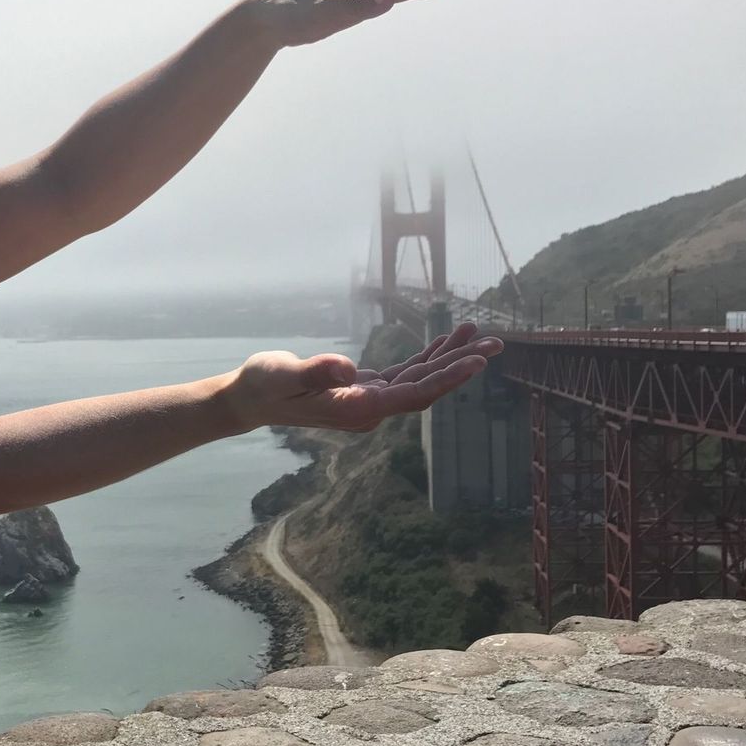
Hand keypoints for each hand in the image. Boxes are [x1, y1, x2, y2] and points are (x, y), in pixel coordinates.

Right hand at [222, 322, 502, 432]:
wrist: (249, 399)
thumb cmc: (263, 385)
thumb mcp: (283, 373)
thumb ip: (315, 371)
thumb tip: (348, 369)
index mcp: (357, 408)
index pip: (413, 395)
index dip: (447, 378)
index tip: (477, 362)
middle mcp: (370, 409)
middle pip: (427, 388)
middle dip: (461, 366)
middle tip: (496, 344)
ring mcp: (369, 401)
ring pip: (420, 379)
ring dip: (449, 357)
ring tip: (481, 336)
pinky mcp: (364, 389)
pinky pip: (405, 374)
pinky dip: (426, 356)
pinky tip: (445, 341)